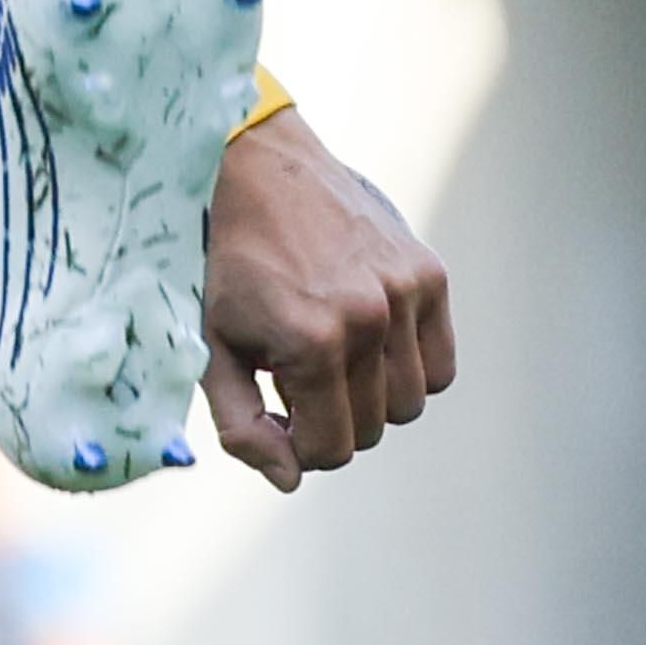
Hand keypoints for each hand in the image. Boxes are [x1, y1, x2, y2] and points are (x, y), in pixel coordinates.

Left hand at [197, 110, 452, 490]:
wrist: (249, 164)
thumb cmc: (218, 260)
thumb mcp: (206, 345)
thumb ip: (241, 424)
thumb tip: (288, 480)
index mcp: (311, 341)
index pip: (331, 449)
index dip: (300, 445)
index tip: (274, 411)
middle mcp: (369, 317)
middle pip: (374, 429)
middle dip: (332, 418)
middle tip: (293, 374)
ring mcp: (406, 291)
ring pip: (412, 401)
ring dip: (372, 394)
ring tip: (328, 351)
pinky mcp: (429, 271)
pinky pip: (439, 362)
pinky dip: (408, 364)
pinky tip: (365, 335)